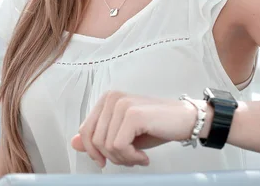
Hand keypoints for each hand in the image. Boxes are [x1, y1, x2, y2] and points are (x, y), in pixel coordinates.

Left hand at [71, 91, 203, 167]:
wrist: (185, 120)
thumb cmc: (156, 126)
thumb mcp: (123, 134)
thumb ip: (98, 137)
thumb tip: (74, 143)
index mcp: (106, 100)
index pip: (85, 130)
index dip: (92, 151)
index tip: (104, 161)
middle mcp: (111, 98)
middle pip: (94, 140)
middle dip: (111, 157)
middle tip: (130, 159)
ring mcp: (121, 105)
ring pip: (106, 145)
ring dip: (123, 159)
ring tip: (138, 157)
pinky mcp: (132, 115)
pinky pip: (119, 146)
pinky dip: (131, 158)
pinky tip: (143, 157)